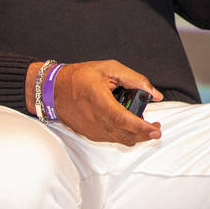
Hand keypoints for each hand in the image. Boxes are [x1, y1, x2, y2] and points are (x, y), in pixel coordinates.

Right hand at [39, 60, 163, 144]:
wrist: (53, 90)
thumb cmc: (79, 77)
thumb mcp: (109, 69)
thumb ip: (134, 79)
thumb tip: (154, 94)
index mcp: (100, 101)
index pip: (124, 120)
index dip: (142, 127)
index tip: (155, 129)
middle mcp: (95, 120)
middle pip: (126, 135)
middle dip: (145, 134)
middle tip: (156, 127)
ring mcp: (92, 130)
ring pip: (121, 140)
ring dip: (136, 136)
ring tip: (145, 125)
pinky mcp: (90, 134)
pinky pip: (112, 139)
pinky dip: (124, 135)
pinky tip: (128, 126)